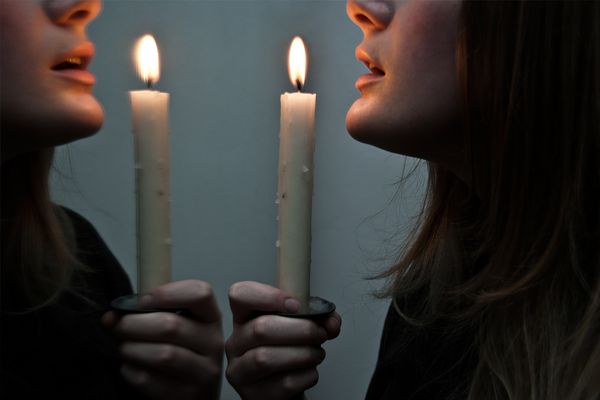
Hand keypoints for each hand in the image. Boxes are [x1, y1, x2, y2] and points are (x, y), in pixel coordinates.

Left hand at [102, 280, 223, 399]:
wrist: (191, 393)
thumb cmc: (179, 352)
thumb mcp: (179, 326)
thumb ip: (152, 312)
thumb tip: (112, 316)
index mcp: (211, 318)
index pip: (200, 294)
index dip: (168, 292)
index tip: (143, 300)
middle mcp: (213, 343)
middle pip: (172, 326)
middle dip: (134, 324)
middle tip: (117, 326)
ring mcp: (204, 372)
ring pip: (162, 355)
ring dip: (132, 349)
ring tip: (124, 348)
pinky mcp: (187, 396)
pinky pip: (151, 380)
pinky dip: (132, 372)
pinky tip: (130, 368)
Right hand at [225, 281, 340, 399]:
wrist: (285, 388)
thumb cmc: (289, 353)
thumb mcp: (300, 327)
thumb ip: (318, 318)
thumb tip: (331, 321)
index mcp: (245, 318)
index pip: (240, 295)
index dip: (267, 296)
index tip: (295, 304)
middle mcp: (236, 343)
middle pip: (260, 328)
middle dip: (300, 329)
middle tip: (319, 333)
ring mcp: (241, 371)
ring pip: (266, 358)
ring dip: (303, 353)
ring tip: (317, 353)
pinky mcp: (254, 396)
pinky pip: (283, 383)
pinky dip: (306, 376)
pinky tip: (309, 372)